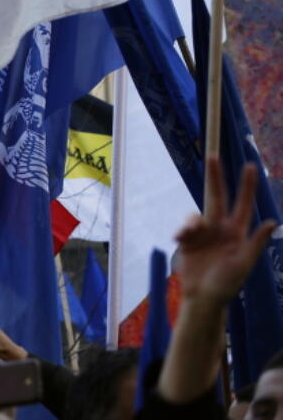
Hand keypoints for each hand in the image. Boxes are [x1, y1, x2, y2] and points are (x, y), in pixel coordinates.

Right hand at [175, 158, 276, 307]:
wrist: (203, 298)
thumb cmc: (228, 284)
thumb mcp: (244, 263)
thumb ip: (256, 242)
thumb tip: (272, 222)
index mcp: (237, 232)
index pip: (243, 204)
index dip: (246, 186)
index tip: (249, 166)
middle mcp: (220, 228)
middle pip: (217, 197)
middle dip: (216, 177)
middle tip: (212, 156)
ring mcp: (203, 234)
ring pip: (196, 214)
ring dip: (191, 221)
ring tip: (186, 236)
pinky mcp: (188, 241)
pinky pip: (184, 228)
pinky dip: (182, 231)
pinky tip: (180, 241)